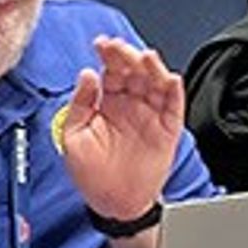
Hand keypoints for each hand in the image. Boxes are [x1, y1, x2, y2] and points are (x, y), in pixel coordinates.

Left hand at [57, 37, 186, 220]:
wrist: (114, 204)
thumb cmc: (92, 174)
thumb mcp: (73, 137)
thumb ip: (80, 104)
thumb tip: (87, 74)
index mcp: (108, 103)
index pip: (111, 70)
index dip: (109, 55)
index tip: (103, 43)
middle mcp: (131, 105)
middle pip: (134, 71)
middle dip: (129, 56)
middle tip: (121, 48)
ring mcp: (150, 116)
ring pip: (156, 83)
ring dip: (153, 68)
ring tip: (146, 58)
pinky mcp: (167, 131)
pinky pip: (174, 108)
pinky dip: (174, 93)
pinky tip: (170, 80)